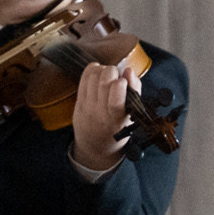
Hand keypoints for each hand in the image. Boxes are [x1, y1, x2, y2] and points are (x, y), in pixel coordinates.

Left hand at [70, 59, 139, 173]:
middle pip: (104, 82)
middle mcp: (101, 114)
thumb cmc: (119, 127)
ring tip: (108, 75)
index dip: (121, 84)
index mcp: (118, 120)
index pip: (116, 100)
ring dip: (102, 69)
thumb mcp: (132, 115)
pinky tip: (98, 72)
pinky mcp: (79, 102)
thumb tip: (128, 70)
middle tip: (116, 75)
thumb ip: (135, 91)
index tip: (124, 81)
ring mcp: (88, 108)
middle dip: (113, 71)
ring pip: (93, 77)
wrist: (95, 145)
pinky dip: (92, 69)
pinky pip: (84, 78)